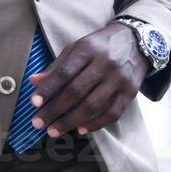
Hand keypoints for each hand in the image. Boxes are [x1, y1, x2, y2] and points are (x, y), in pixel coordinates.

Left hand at [26, 22, 149, 137]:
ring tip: (54, 131)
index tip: (34, 103)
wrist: (136, 41)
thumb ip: (57, 65)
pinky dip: (95, 124)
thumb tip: (34, 82)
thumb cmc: (101, 46)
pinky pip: (112, 113)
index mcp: (88, 49)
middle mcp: (105, 63)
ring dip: (70, 121)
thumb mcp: (78, 47)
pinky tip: (81, 129)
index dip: (48, 89)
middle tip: (38, 123)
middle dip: (54, 110)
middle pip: (76, 91)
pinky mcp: (130, 92)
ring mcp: (119, 79)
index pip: (64, 72)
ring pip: (92, 106)